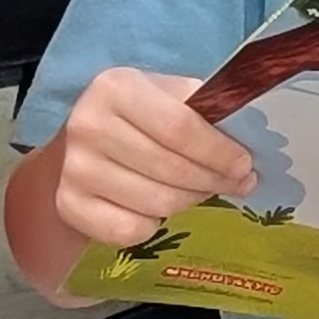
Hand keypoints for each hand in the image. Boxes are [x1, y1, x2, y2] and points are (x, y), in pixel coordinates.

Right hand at [47, 66, 258, 246]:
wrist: (80, 141)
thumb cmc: (137, 116)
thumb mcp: (166, 95)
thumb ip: (202, 109)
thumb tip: (249, 135)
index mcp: (116, 87)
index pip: (179, 127)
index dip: (218, 152)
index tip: (245, 165)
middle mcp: (88, 125)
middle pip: (171, 169)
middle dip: (213, 180)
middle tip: (238, 184)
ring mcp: (75, 169)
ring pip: (156, 203)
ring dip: (190, 201)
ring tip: (201, 192)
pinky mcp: (69, 205)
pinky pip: (131, 230)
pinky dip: (153, 225)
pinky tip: (158, 209)